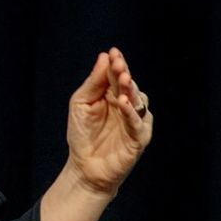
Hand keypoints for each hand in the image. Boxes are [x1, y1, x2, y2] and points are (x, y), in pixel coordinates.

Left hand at [66, 49, 152, 196]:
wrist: (84, 168)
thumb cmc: (82, 135)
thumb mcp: (81, 104)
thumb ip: (93, 83)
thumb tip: (103, 57)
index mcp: (113, 95)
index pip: (118, 75)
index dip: (117, 63)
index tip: (113, 52)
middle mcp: (127, 105)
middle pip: (129, 85)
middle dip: (124, 73)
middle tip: (119, 64)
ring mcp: (135, 121)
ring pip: (139, 100)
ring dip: (131, 89)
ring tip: (123, 79)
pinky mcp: (139, 138)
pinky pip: (138, 123)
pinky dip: (131, 112)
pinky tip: (123, 103)